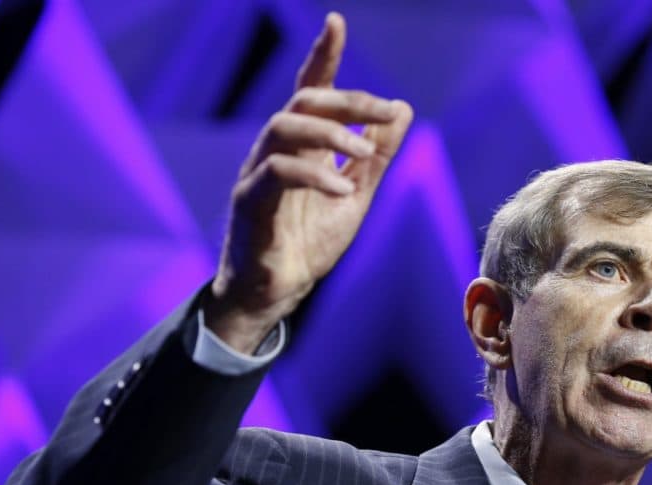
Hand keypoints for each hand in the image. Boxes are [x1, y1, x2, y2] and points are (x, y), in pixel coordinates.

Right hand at [206, 12, 412, 352]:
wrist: (277, 291)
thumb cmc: (309, 242)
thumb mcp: (356, 195)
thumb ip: (376, 156)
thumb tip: (402, 110)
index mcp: (302, 145)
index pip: (312, 90)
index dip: (323, 56)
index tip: (336, 23)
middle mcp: (276, 149)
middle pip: (304, 100)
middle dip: (348, 99)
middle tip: (384, 112)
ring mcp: (258, 171)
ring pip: (286, 126)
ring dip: (332, 133)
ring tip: (364, 152)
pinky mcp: (249, 201)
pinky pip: (278, 173)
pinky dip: (315, 175)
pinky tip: (342, 190)